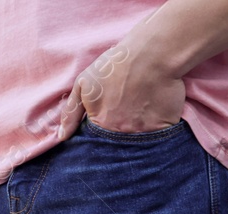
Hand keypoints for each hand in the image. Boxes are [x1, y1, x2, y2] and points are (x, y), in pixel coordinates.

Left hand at [58, 40, 185, 138]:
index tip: (105, 128)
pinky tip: (155, 121)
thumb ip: (71, 112)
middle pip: (117, 147)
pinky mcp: (165, 126)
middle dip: (117, 143)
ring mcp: (144, 132)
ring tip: (138, 122)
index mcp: (101, 125)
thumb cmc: (117, 64)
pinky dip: (158, 135)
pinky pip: (160, 138)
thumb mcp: (84, 84)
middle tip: (123, 123)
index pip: (96, 144)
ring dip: (137, 140)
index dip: (99, 139)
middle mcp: (122, 133)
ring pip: (138, 146)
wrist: (154, 52)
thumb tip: (62, 137)